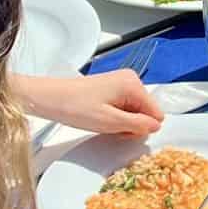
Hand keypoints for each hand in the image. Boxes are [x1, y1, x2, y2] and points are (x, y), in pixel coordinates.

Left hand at [21, 69, 162, 138]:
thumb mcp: (109, 122)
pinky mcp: (113, 87)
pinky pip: (125, 107)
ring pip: (135, 111)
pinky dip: (115, 116)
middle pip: (146, 112)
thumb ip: (137, 125)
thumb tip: (156, 126)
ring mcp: (122, 82)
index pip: (156, 114)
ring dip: (122, 122)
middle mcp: (131, 79)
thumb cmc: (75, 108)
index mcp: (133, 85)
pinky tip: (101, 116)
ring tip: (103, 121)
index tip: (121, 129)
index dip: (141, 127)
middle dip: (131, 125)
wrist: (50, 98)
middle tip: (110, 126)